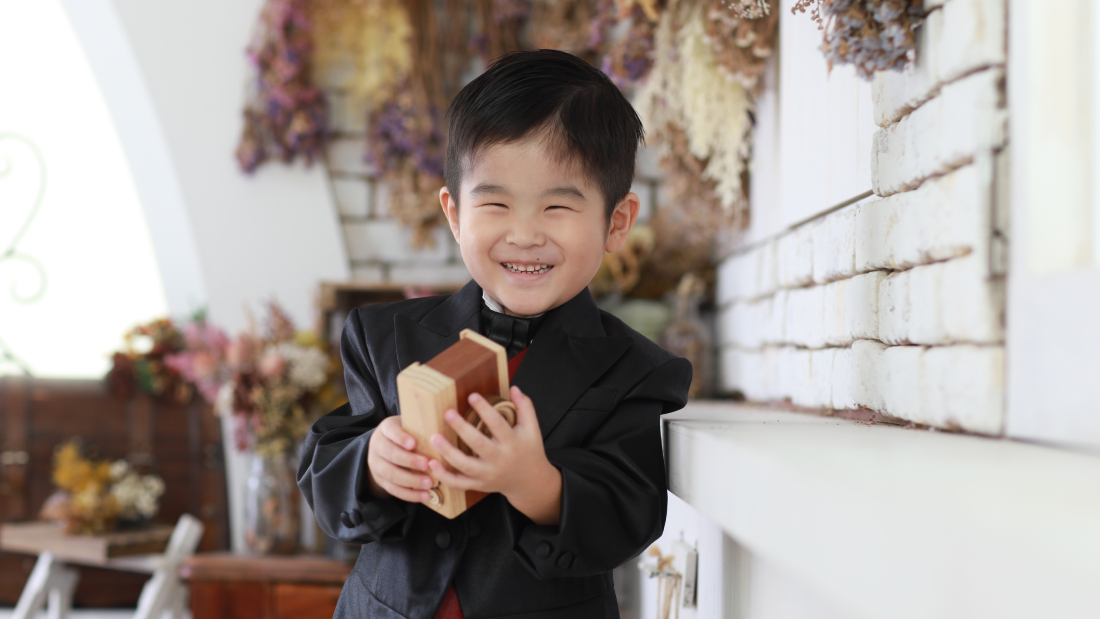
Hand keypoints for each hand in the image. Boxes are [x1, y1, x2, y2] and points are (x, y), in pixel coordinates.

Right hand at [366, 416, 434, 502]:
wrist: (385, 446)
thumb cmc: (406, 433)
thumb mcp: (409, 425)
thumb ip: (422, 427)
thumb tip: (447, 427)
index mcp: (385, 429)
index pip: (391, 431)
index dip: (401, 438)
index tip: (414, 443)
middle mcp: (377, 446)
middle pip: (391, 454)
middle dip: (410, 461)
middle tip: (428, 465)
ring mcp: (376, 464)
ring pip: (391, 474)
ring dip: (412, 480)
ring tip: (430, 483)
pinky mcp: (380, 480)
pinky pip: (393, 489)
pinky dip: (410, 494)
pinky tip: (424, 496)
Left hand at [428, 386, 561, 524]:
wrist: (530, 482)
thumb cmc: (529, 451)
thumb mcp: (532, 428)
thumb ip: (524, 407)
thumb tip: (514, 388)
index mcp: (513, 443)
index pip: (497, 424)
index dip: (484, 409)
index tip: (472, 396)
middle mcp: (499, 460)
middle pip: (478, 444)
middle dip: (461, 428)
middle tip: (448, 413)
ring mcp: (487, 474)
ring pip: (464, 465)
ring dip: (447, 452)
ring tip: (434, 436)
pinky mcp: (478, 484)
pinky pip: (458, 483)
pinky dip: (444, 476)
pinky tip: (433, 463)